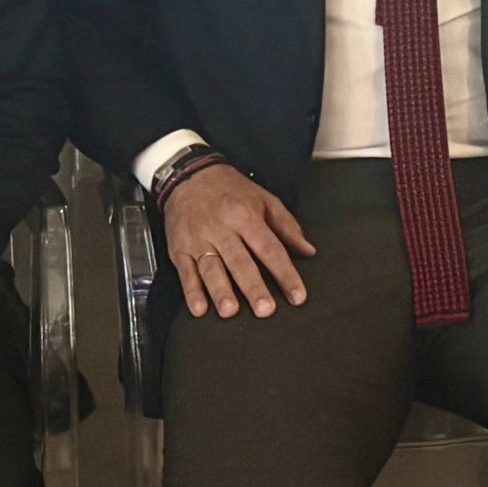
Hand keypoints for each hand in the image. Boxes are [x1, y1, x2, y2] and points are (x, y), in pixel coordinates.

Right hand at [164, 165, 314, 317]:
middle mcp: (221, 228)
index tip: (297, 295)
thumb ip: (287, 227)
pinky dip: (192, 291)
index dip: (285, 273)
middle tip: (265, 310)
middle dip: (253, 287)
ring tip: (230, 311)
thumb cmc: (229, 190)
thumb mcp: (264, 200)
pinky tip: (199, 308)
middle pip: (240, 262)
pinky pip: (186, 272)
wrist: (189, 175)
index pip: (270, 248)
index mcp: (245, 215)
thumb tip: (307, 250)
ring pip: (211, 268)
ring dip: (220, 291)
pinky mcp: (180, 248)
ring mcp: (198, 239)